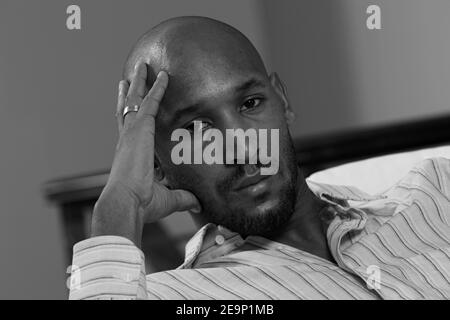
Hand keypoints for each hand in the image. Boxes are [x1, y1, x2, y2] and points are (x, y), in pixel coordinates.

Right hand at [91, 61, 200, 245]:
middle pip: (127, 109)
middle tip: (128, 78)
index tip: (130, 107)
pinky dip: (156, 88)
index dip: (130, 117)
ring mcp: (132, 132)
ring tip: (141, 67)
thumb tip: (197, 204)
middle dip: (129, 93)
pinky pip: (150, 102)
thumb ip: (183, 197)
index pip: (129, 130)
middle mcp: (127, 140)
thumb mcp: (167, 198)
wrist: (127, 202)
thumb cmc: (141, 204)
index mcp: (130, 154)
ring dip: (140, 82)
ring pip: (135, 100)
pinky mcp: (140, 129)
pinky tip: (163, 76)